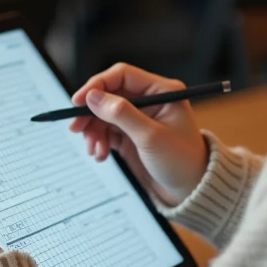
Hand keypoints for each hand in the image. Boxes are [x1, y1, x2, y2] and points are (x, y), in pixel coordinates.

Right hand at [69, 63, 207, 206]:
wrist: (191, 191)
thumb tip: (94, 97)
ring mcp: (139, 118)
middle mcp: (149, 100)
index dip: (98, 85)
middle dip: (91, 112)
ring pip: (103, 114)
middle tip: (76, 127)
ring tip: (95, 150)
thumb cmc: (182, 162)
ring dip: (94, 131)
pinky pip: (106, 131)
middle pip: (109, 95)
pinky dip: (99, 141)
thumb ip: (122, 114)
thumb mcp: (151, 137)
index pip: (122, 75)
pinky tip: (101, 154)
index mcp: (162, 91)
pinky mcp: (130, 135)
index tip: (78, 101)